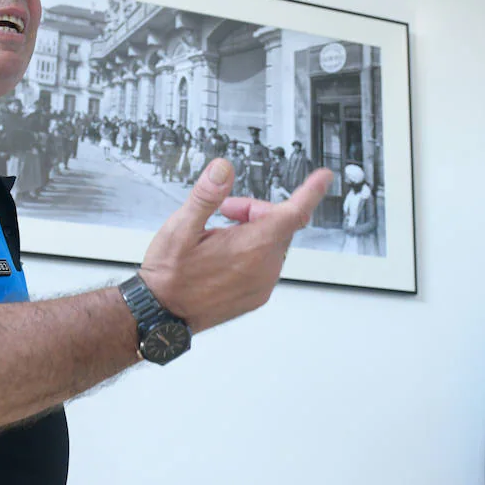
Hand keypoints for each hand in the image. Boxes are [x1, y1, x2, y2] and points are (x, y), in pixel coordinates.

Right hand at [140, 158, 333, 331]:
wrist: (161, 315)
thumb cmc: (170, 275)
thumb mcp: (181, 227)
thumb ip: (207, 195)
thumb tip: (223, 169)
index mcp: (251, 247)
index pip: (294, 212)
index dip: (311, 192)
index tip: (323, 177)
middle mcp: (263, 268)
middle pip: (278, 225)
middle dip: (254, 212)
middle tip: (223, 213)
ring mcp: (262, 284)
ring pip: (272, 244)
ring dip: (252, 233)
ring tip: (215, 240)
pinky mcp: (257, 296)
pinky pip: (265, 264)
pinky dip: (251, 254)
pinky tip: (222, 258)